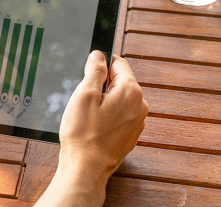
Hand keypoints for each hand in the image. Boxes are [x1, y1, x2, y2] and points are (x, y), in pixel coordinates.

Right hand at [36, 51, 147, 205]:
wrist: (87, 167)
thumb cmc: (83, 134)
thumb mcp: (84, 94)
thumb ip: (94, 70)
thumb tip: (99, 55)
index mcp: (131, 91)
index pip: (119, 63)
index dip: (100, 62)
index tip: (87, 68)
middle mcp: (140, 105)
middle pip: (119, 81)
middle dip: (100, 84)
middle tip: (82, 96)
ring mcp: (137, 121)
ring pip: (118, 99)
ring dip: (103, 100)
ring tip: (86, 114)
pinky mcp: (130, 134)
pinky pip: (118, 115)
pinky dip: (106, 115)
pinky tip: (92, 125)